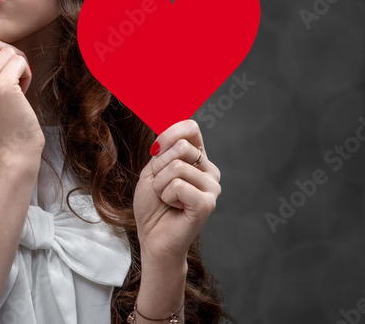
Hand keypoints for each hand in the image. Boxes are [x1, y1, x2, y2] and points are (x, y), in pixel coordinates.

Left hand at [133, 119, 220, 266]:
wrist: (152, 237)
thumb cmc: (152, 204)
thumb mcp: (152, 170)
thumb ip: (162, 149)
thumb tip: (165, 126)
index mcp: (198, 159)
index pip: (190, 127)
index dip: (169, 132)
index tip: (155, 148)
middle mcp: (210, 171)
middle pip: (180, 146)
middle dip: (159, 166)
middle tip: (160, 185)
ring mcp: (212, 187)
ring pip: (176, 166)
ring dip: (159, 184)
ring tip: (166, 199)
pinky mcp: (207, 203)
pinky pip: (178, 185)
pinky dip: (166, 195)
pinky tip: (174, 207)